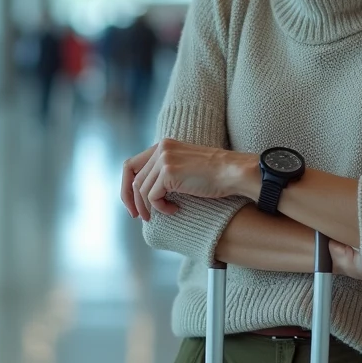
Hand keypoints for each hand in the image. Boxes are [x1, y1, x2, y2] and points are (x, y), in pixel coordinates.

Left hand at [120, 139, 253, 220]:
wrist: (234, 172)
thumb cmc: (215, 175)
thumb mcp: (185, 167)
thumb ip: (166, 172)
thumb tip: (146, 193)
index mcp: (163, 145)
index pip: (132, 165)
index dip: (127, 186)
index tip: (134, 204)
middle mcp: (161, 149)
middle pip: (132, 177)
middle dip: (131, 199)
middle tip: (138, 216)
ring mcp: (164, 159)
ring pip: (141, 190)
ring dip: (147, 207)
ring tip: (159, 216)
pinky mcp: (169, 173)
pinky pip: (153, 197)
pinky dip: (161, 208)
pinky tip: (175, 210)